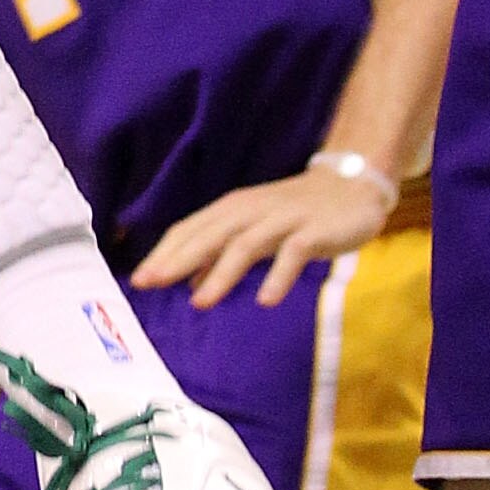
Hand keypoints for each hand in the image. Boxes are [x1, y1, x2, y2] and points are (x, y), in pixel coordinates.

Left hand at [135, 159, 392, 310]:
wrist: (351, 187)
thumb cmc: (294, 213)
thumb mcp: (253, 230)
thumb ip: (222, 254)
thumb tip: (188, 284)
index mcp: (232, 209)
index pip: (189, 229)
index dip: (164, 253)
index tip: (139, 280)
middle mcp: (251, 210)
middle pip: (208, 235)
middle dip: (177, 260)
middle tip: (151, 284)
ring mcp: (282, 219)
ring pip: (245, 245)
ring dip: (221, 274)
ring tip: (200, 303)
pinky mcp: (312, 231)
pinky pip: (292, 254)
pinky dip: (277, 277)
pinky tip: (265, 301)